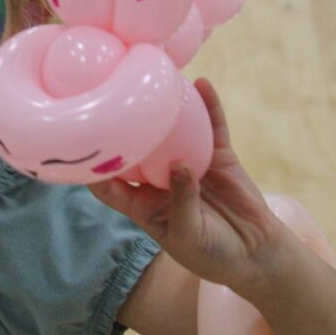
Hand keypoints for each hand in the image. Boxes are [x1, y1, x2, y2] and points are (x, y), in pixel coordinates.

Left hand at [89, 78, 287, 293]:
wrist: (256, 254)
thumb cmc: (211, 253)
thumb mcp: (188, 235)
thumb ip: (181, 201)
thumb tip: (178, 165)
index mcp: (142, 203)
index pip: (108, 184)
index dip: (91, 167)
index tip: (79, 145)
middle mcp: (158, 178)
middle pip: (134, 148)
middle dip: (121, 126)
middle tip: (107, 97)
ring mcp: (187, 163)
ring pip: (170, 131)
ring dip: (162, 108)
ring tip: (150, 80)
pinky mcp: (216, 157)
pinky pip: (211, 127)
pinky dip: (209, 106)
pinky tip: (203, 84)